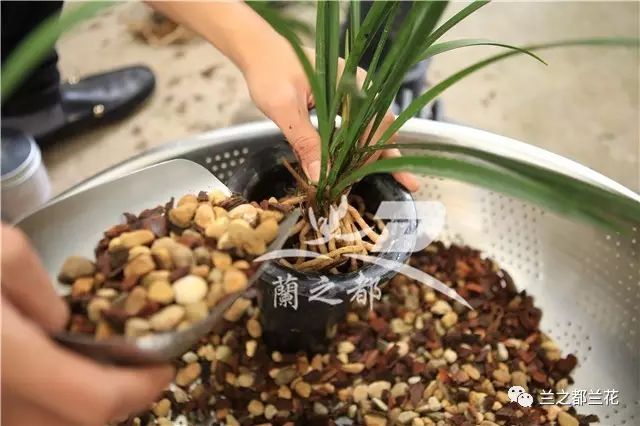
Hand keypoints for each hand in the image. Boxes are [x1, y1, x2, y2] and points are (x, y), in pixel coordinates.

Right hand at [1, 225, 173, 425]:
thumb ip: (33, 288)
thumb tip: (59, 324)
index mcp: (4, 357)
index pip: (92, 402)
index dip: (138, 390)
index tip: (162, 366)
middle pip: (74, 425)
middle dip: (116, 402)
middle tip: (134, 369)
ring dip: (80, 407)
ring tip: (96, 370)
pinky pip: (16, 417)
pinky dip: (44, 406)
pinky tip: (49, 371)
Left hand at [244, 45, 419, 191]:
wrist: (258, 52)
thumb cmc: (268, 71)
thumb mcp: (284, 108)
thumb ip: (304, 141)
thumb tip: (320, 177)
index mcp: (350, 83)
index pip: (373, 125)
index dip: (366, 156)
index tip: (352, 178)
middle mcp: (359, 88)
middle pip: (380, 129)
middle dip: (380, 159)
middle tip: (388, 184)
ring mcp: (353, 95)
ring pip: (374, 130)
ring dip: (382, 156)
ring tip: (404, 181)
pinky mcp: (343, 103)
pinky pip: (360, 127)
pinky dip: (365, 148)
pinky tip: (370, 167)